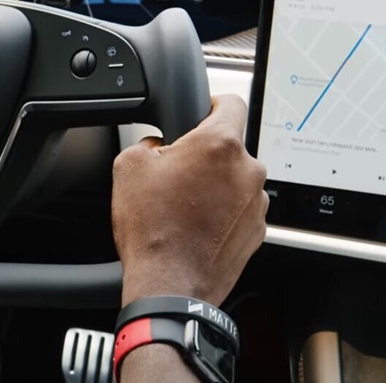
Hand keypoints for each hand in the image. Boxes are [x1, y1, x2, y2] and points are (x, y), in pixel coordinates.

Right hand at [112, 94, 267, 306]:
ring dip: (215, 185)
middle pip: (230, 146)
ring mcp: (256, 202)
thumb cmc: (153, 229)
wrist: (170, 284)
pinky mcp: (257, 230)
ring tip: (184, 205)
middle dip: (205, 154)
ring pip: (235, 179)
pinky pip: (239, 208)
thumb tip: (157, 146)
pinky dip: (222, 212)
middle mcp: (248, 170)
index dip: (212, 103)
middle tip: (177, 172)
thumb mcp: (128, 166)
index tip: (202, 111)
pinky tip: (195, 225)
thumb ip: (146, 141)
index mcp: (220, 144)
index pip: (231, 101)